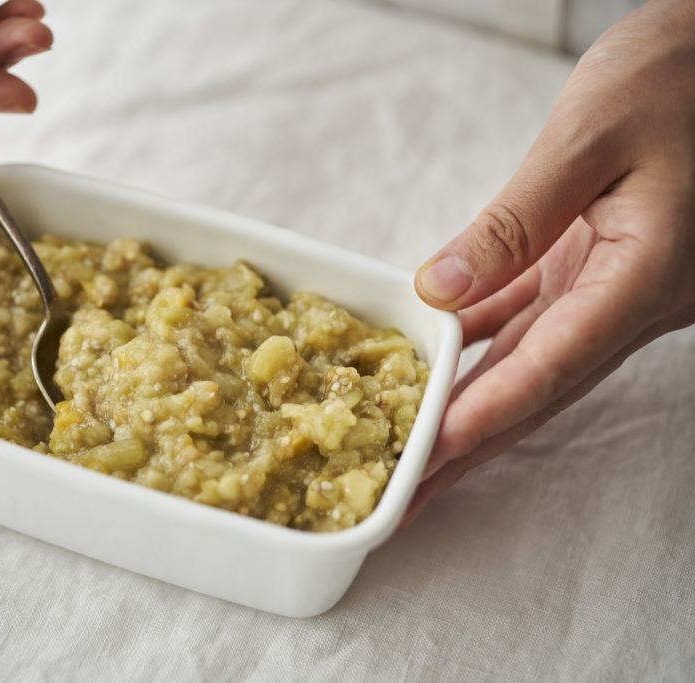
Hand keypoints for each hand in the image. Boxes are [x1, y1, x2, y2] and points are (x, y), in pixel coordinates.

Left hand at [403, 0, 694, 525]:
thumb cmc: (677, 79)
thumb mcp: (587, 139)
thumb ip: (513, 222)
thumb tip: (440, 293)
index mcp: (644, 275)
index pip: (552, 364)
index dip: (487, 415)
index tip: (430, 455)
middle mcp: (631, 300)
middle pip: (534, 390)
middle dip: (467, 448)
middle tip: (407, 499)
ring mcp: (613, 289)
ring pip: (528, 365)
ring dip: (469, 410)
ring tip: (411, 456)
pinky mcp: (592, 266)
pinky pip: (527, 319)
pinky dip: (479, 346)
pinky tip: (436, 367)